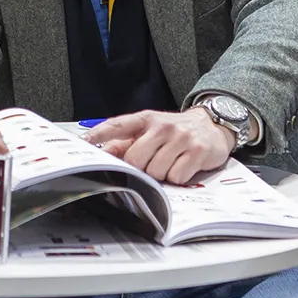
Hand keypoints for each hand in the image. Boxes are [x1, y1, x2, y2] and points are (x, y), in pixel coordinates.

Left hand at [85, 108, 234, 184]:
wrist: (212, 126)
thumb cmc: (175, 132)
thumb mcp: (150, 131)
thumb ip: (126, 142)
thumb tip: (102, 152)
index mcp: (146, 119)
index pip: (118, 125)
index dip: (99, 134)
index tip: (84, 143)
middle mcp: (163, 126)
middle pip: (135, 158)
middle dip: (140, 168)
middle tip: (150, 164)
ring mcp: (181, 137)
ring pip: (156, 171)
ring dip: (161, 175)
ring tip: (169, 164)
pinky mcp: (197, 151)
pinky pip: (176, 176)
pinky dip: (178, 178)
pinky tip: (183, 167)